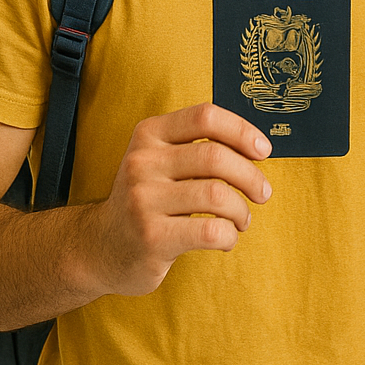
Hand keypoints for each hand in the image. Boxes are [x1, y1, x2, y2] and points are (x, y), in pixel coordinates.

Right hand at [80, 103, 271, 296]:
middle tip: (263, 193)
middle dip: (251, 176)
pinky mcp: (152, 237)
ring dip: (242, 210)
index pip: (205, 116)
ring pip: (218, 195)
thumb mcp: (161, 160)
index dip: (242, 130)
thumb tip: (258, 146)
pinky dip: (230, 235)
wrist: (100, 248)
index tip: (263, 150)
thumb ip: (198, 146)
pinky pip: (211, 231)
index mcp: (149, 135)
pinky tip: (225, 239)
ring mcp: (143, 200)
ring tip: (241, 220)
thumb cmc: (148, 200)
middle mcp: (142, 162)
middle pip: (216, 157)